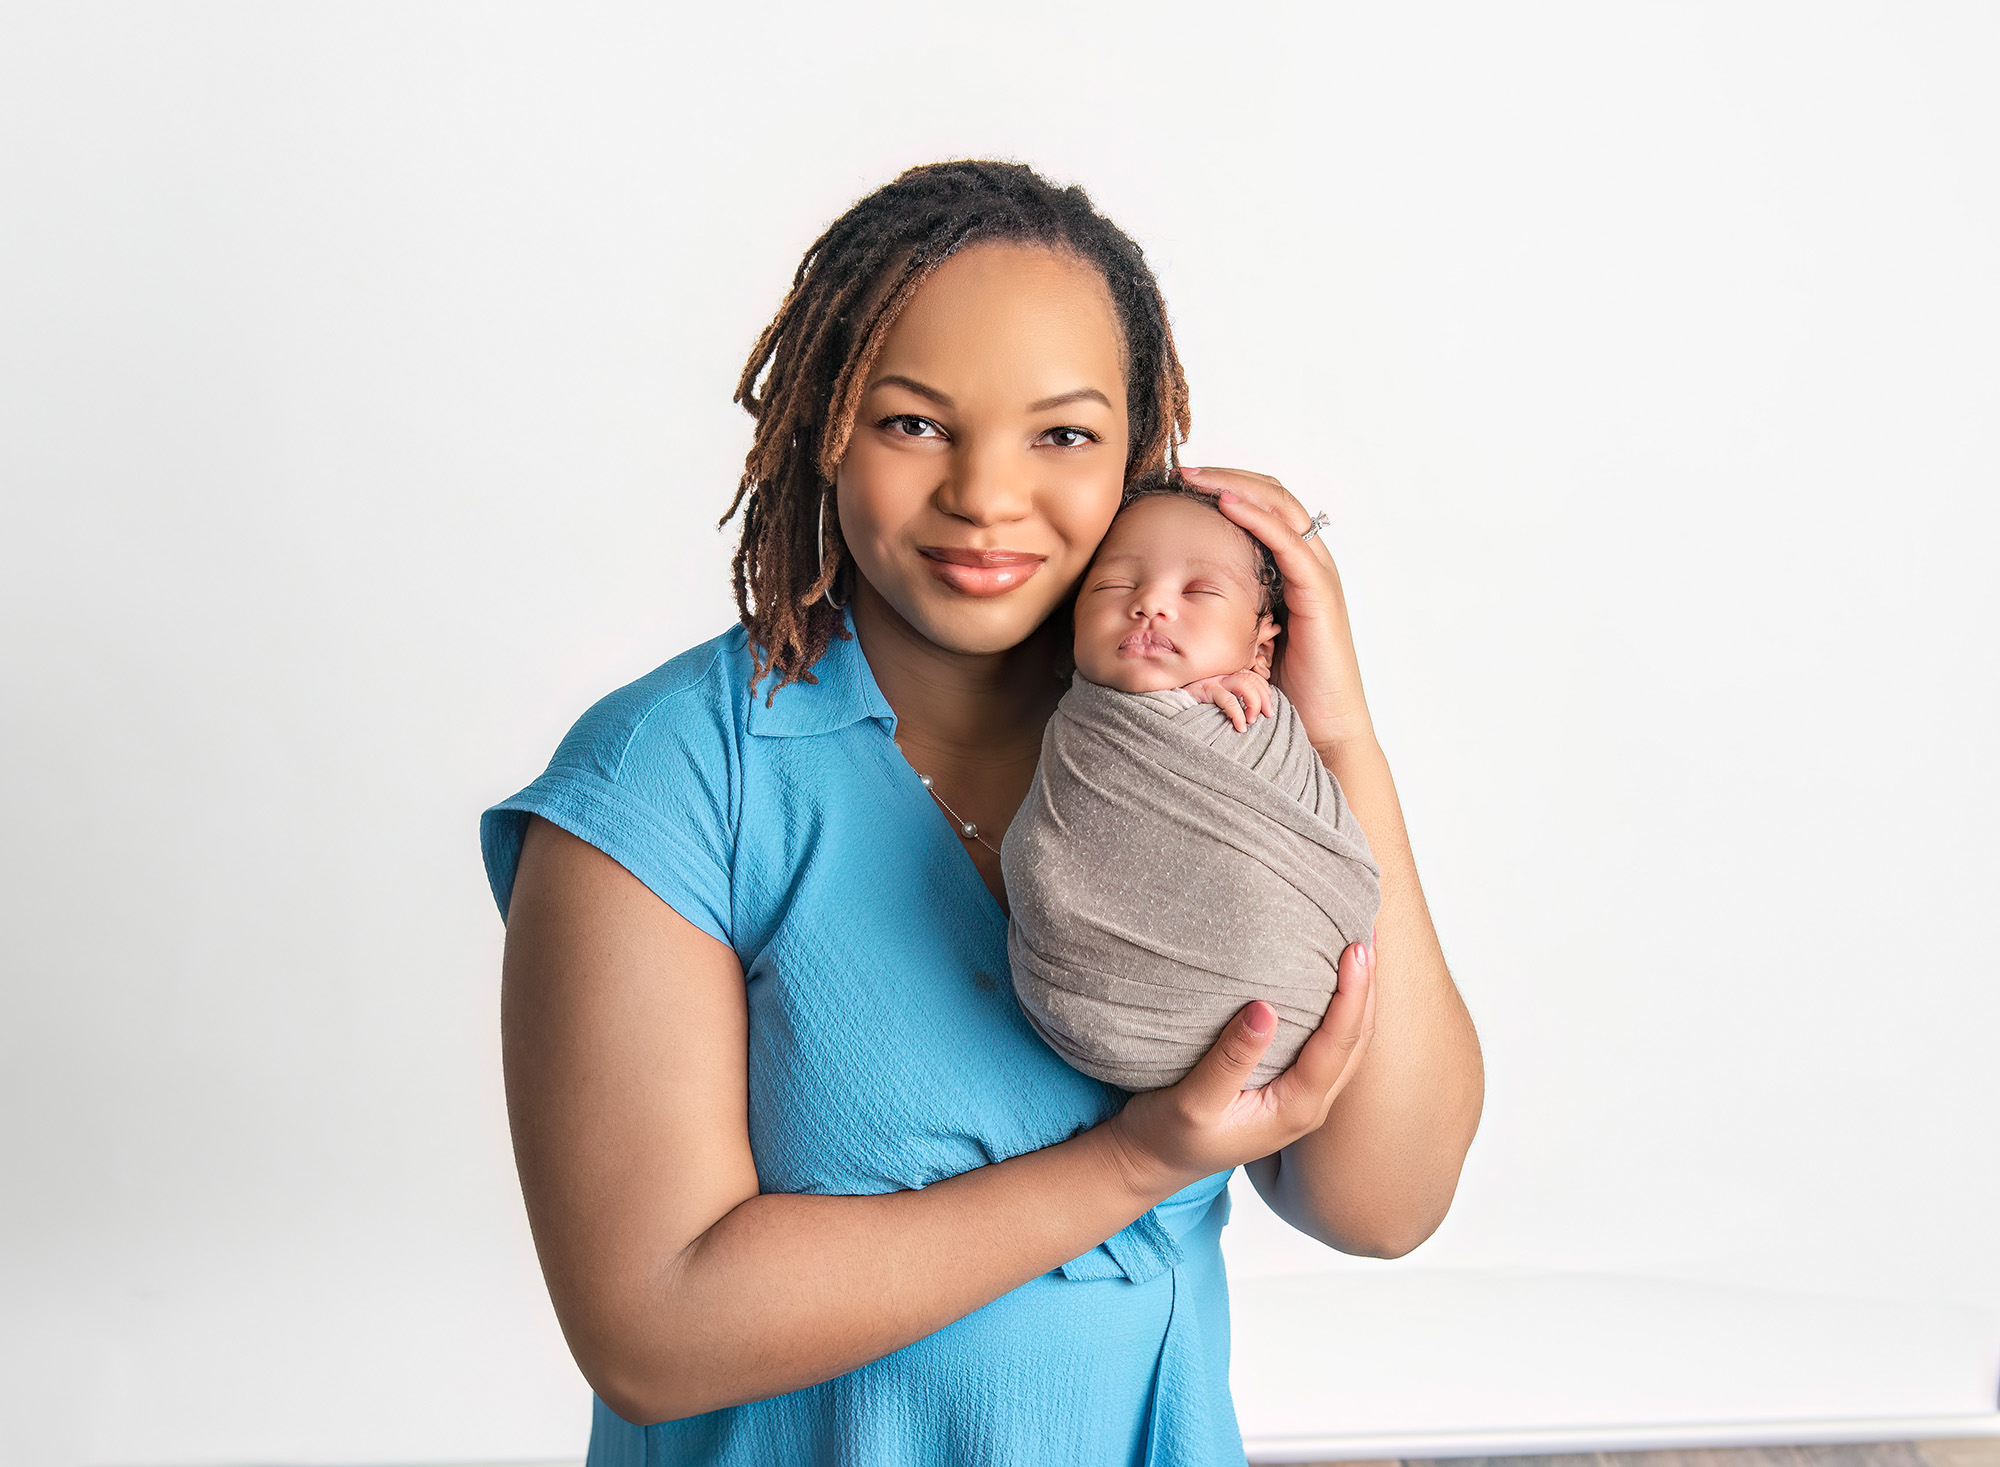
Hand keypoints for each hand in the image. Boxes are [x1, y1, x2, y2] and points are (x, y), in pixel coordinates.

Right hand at [1104, 938, 1376, 1195]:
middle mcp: (1310, 1106)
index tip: (1356, 949)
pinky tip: (1332, 981)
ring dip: (1358, 995)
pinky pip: (1329, 1045)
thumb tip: (1266, 1009)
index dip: (1352, 995)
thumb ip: (1230, 1060)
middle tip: (1369, 929)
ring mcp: (1304, 1099)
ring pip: (1348, 1042)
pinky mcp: (1290, 1088)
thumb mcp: (1192, 1101)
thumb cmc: (1168, 1134)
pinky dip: (1339, 1009)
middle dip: (1367, 986)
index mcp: (1294, 1109)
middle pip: (1356, 1039)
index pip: (1337, 1044)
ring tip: (1361, 945)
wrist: (1154, 1161)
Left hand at [1179, 466, 1375, 757]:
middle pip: (1273, 497)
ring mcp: (1317, 576)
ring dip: (1237, 487)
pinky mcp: (1318, 594)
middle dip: (1227, 478)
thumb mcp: (1239, 638)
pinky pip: (1289, 543)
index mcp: (1290, 570)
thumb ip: (1220, 610)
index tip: (1180, 483)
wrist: (1321, 731)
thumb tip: (1167, 601)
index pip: (1262, 508)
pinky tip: (1226, 506)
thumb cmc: (1278, 691)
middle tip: (1183, 471)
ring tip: (1197, 478)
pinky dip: (1258, 518)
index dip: (1225, 488)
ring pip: (1281, 509)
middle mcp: (1308, 564)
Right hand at [1183, 669, 1273, 731]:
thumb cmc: (1193, 705)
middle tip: (1268, 715)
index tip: (1268, 707)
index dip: (1265, 690)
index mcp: (1226, 674)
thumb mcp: (1216, 700)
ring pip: (1244, 685)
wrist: (1168, 704)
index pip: (1253, 676)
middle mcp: (1222, 674)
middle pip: (1252, 679)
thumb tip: (1252, 712)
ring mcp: (1214, 680)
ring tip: (1251, 720)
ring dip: (1254, 703)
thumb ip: (1232, 699)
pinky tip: (1240, 726)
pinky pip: (1228, 699)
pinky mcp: (1205, 689)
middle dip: (1264, 698)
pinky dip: (1238, 714)